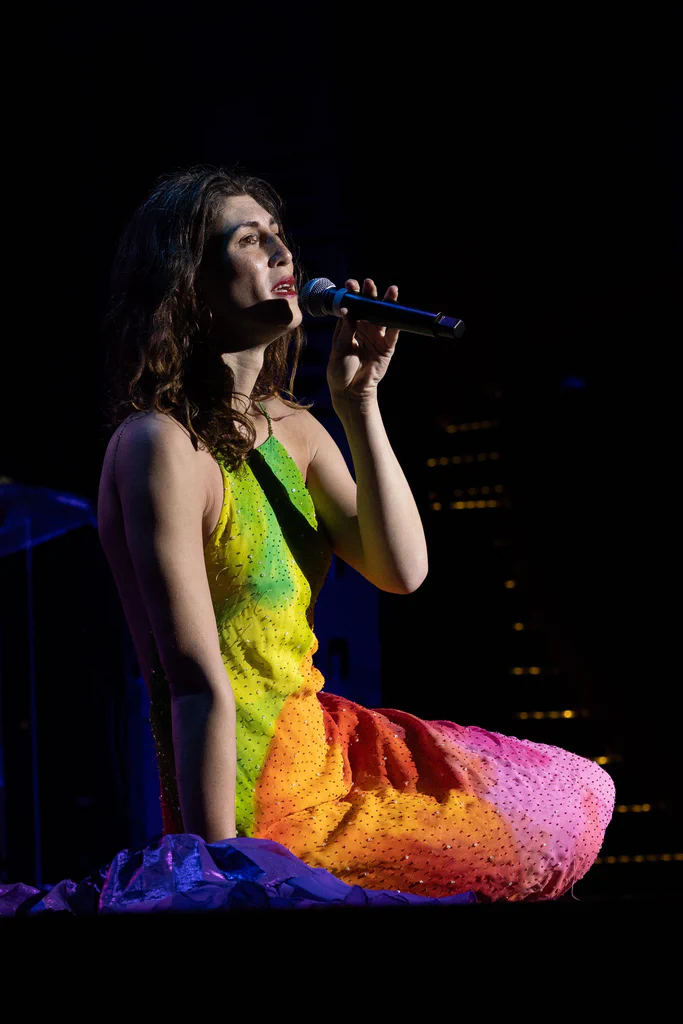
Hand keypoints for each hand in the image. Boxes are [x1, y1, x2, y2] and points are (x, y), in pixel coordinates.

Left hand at [327, 277, 400, 405]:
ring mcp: (376, 337)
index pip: (352, 306)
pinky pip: (393, 334)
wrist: (350, 391)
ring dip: (387, 303)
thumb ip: (345, 330)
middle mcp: (363, 328)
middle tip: (368, 284)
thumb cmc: (340, 370)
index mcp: (349, 326)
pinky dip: (396, 324)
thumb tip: (346, 310)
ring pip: (383, 316)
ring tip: (391, 290)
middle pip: (369, 307)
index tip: (350, 284)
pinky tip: (397, 312)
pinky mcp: (386, 348)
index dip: (352, 294)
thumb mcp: (340, 348)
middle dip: (369, 294)